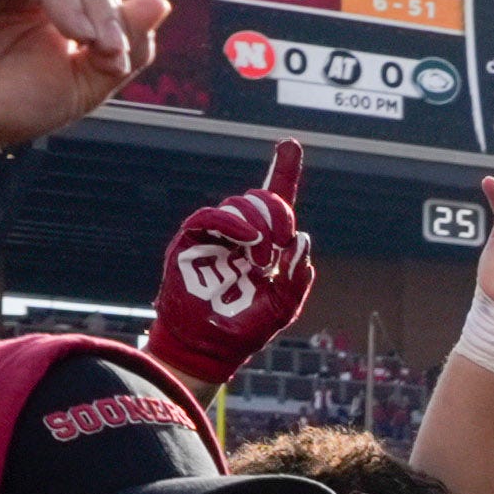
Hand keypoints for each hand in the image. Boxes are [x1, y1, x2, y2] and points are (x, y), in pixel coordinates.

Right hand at [148, 138, 316, 398]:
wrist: (207, 348)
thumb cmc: (244, 329)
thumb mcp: (283, 306)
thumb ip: (297, 276)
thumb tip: (302, 239)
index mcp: (263, 246)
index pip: (275, 203)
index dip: (283, 172)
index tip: (291, 145)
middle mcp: (240, 236)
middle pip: (261, 199)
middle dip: (278, 213)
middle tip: (280, 243)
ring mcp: (215, 237)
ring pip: (240, 204)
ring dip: (259, 225)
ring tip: (261, 258)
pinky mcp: (191, 241)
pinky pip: (212, 216)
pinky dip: (233, 222)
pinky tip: (249, 239)